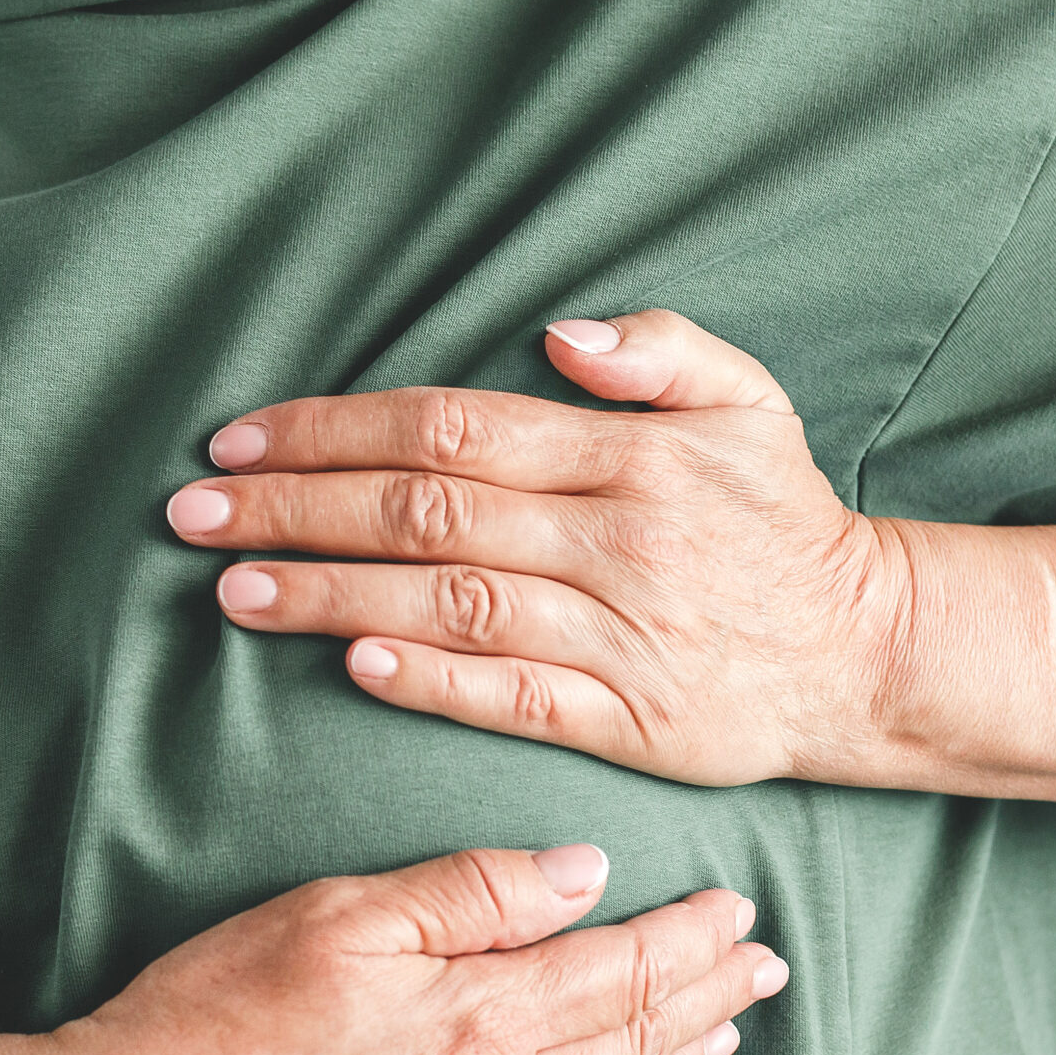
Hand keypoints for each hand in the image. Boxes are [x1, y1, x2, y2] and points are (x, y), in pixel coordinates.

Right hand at [0, 845, 786, 1054]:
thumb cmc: (218, 1021)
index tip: (735, 908)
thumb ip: (474, 892)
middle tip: (765, 966)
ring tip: (725, 1034)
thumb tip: (588, 876)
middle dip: (711, 997)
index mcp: (487, 1020)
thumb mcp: (342, 916)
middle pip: (639, 1044)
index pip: (629, 970)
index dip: (692, 936)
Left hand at [165, 310, 901, 786]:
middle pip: (426, 514)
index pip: (450, 428)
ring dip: (330, 595)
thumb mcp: (749, 402)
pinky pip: (512, 698)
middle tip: (192, 514)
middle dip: (296, 510)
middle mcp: (614, 540)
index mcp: (629, 457)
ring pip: (449, 605)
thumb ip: (661, 351)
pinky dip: (430, 681)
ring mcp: (617, 634)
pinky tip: (350, 663)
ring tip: (232, 591)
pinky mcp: (625, 720)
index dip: (334, 430)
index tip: (240, 440)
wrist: (863, 653)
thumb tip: (558, 334)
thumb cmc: (783, 522)